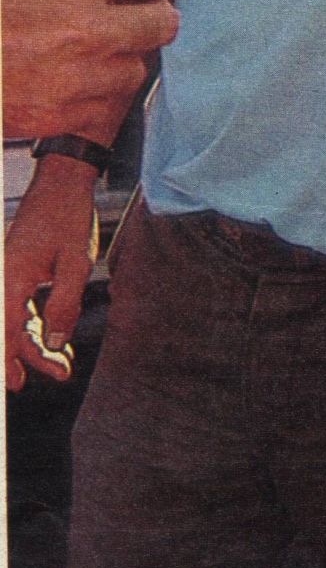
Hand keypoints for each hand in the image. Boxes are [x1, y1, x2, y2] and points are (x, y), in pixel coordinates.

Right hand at [1, 0, 178, 138]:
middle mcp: (86, 28)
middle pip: (161, 22)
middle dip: (154, 14)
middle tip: (143, 10)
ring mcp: (74, 75)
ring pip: (135, 68)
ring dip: (123, 57)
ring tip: (98, 47)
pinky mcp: (57, 115)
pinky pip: (103, 106)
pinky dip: (94, 93)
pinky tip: (74, 78)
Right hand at [4, 156, 98, 389]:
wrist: (63, 182)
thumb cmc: (69, 217)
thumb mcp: (75, 263)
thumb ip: (64, 304)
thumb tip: (54, 341)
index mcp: (11, 278)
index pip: (3, 331)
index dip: (7, 361)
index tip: (16, 385)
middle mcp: (3, 278)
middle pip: (9, 330)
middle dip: (29, 357)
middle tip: (59, 375)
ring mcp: (9, 274)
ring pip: (14, 320)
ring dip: (35, 343)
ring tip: (61, 364)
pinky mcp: (18, 270)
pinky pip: (20, 306)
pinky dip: (36, 324)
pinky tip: (54, 337)